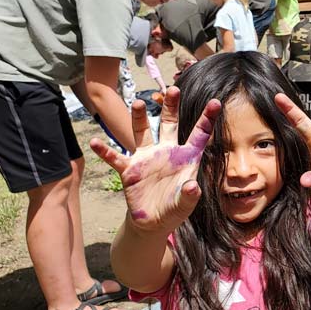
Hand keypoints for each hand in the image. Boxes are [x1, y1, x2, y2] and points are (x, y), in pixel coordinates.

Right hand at [89, 87, 219, 233]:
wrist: (155, 220)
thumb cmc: (175, 208)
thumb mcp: (185, 204)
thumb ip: (189, 195)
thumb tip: (192, 186)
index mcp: (186, 157)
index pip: (199, 134)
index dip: (207, 119)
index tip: (215, 102)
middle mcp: (166, 152)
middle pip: (169, 124)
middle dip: (171, 107)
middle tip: (174, 89)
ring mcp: (147, 158)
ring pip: (142, 132)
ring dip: (139, 119)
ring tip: (138, 103)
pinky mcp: (130, 170)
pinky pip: (116, 158)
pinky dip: (105, 151)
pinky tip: (95, 142)